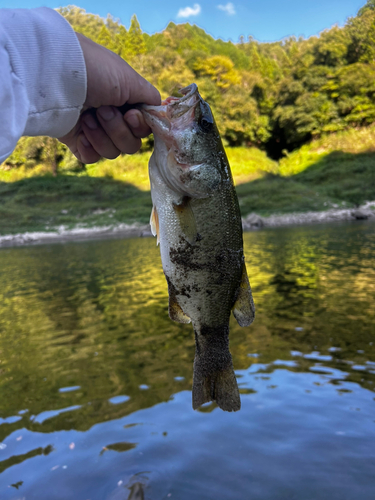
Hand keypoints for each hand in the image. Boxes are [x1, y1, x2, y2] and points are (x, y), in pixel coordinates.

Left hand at [59, 32, 160, 163]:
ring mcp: (94, 130)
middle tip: (102, 110)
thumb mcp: (130, 79)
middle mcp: (112, 116)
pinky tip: (81, 134)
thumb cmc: (95, 72)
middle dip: (118, 130)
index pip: (144, 128)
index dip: (139, 127)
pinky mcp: (77, 141)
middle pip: (131, 145)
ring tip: (87, 118)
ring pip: (113, 152)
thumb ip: (150, 97)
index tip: (129, 115)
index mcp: (125, 102)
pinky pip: (93, 158)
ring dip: (102, 136)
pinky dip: (90, 148)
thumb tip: (159, 109)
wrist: (56, 77)